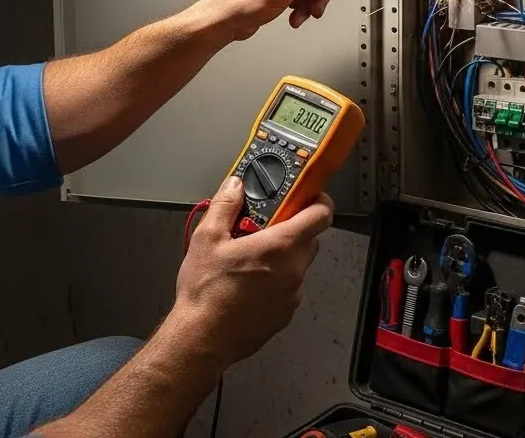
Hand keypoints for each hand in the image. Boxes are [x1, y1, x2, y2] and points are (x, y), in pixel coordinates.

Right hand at [171, 176, 334, 367]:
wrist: (203, 338)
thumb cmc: (206, 292)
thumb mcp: (207, 238)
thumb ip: (225, 206)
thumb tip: (235, 186)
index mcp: (280, 246)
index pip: (321, 215)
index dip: (317, 202)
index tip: (305, 197)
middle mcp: (293, 270)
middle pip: (310, 239)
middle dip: (292, 229)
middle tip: (265, 228)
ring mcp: (292, 295)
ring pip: (298, 265)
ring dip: (283, 258)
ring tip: (250, 259)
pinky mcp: (285, 314)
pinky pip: (289, 289)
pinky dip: (277, 282)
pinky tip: (250, 285)